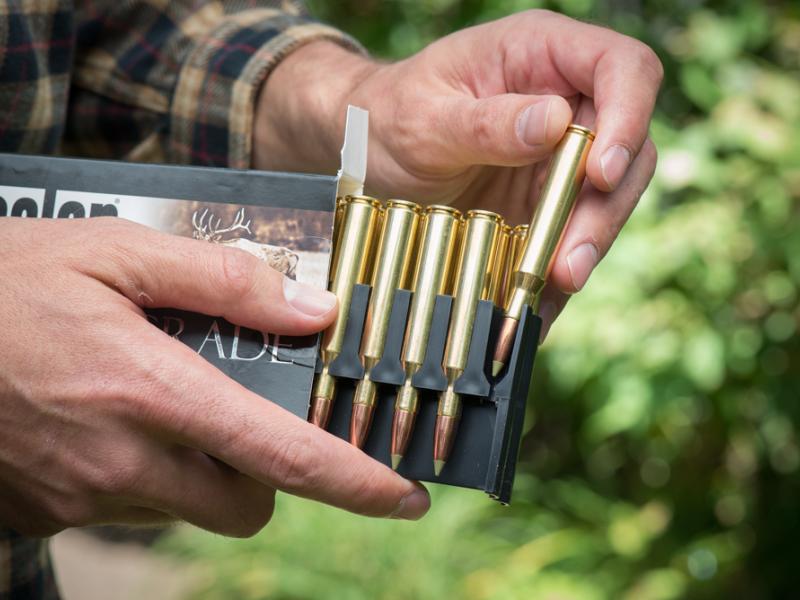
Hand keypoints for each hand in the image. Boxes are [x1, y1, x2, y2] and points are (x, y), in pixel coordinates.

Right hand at [0, 218, 429, 536]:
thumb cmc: (6, 280)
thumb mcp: (117, 252)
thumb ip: (224, 282)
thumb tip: (314, 311)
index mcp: (153, 392)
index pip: (284, 455)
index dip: (357, 482)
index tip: (407, 496)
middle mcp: (122, 460)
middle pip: (246, 502)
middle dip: (268, 472)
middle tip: (247, 415)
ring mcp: (80, 497)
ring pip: (189, 510)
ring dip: (204, 471)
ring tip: (166, 403)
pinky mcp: (45, 514)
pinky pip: (129, 510)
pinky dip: (145, 475)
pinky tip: (111, 420)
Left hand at [255, 9, 661, 337]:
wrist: (364, 154)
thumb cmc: (387, 115)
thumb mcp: (423, 118)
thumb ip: (485, 122)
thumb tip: (556, 123)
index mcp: (540, 54)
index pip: (622, 69)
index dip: (629, 116)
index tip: (600, 173)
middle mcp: (563, 102)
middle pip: (627, 147)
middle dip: (606, 207)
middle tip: (572, 260)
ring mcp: (556, 156)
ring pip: (607, 198)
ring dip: (588, 243)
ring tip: (557, 284)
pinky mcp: (543, 202)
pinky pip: (569, 233)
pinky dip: (559, 268)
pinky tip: (539, 301)